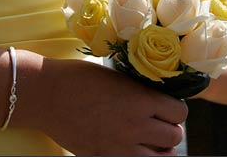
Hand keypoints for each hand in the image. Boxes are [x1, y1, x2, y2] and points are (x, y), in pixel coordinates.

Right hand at [27, 58, 187, 155]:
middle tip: (160, 123)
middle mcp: (135, 126)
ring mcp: (119, 146)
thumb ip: (141, 92)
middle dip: (171, 129)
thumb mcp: (118, 77)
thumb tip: (160, 101)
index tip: (168, 106)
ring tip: (151, 141)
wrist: (46, 94)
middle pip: (175, 137)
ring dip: (160, 149)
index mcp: (140, 100)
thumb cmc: (80, 78)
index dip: (176, 109)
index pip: (179, 112)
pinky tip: (132, 149)